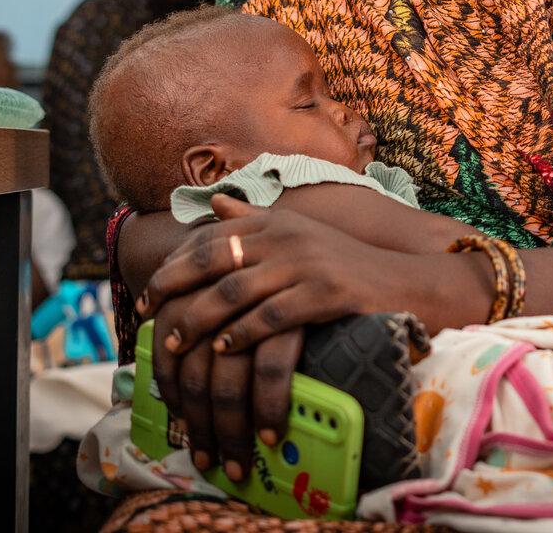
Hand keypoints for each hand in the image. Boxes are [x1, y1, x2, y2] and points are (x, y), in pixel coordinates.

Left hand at [137, 196, 415, 476]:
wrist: (405, 282)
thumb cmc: (346, 264)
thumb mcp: (299, 235)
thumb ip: (253, 220)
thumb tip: (212, 203)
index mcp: (276, 222)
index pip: (209, 239)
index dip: (173, 267)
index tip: (147, 296)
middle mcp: (287, 236)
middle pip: (213, 261)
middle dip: (174, 292)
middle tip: (150, 321)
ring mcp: (307, 263)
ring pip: (235, 291)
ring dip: (200, 320)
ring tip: (177, 344)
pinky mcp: (326, 292)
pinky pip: (271, 315)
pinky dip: (242, 334)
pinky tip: (224, 350)